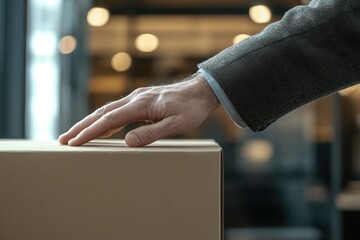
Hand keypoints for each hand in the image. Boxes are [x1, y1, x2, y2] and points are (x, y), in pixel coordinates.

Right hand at [58, 73, 219, 146]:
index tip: (75, 142)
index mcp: (141, 105)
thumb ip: (151, 133)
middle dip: (82, 127)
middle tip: (64, 139)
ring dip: (91, 123)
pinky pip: (118, 110)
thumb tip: (128, 141)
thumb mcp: (175, 125)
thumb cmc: (190, 109)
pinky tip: (103, 129)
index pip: (109, 120)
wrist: (200, 92)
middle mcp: (135, 99)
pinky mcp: (141, 101)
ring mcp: (137, 98)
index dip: (90, 132)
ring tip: (76, 135)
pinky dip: (106, 120)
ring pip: (108, 111)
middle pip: (102, 113)